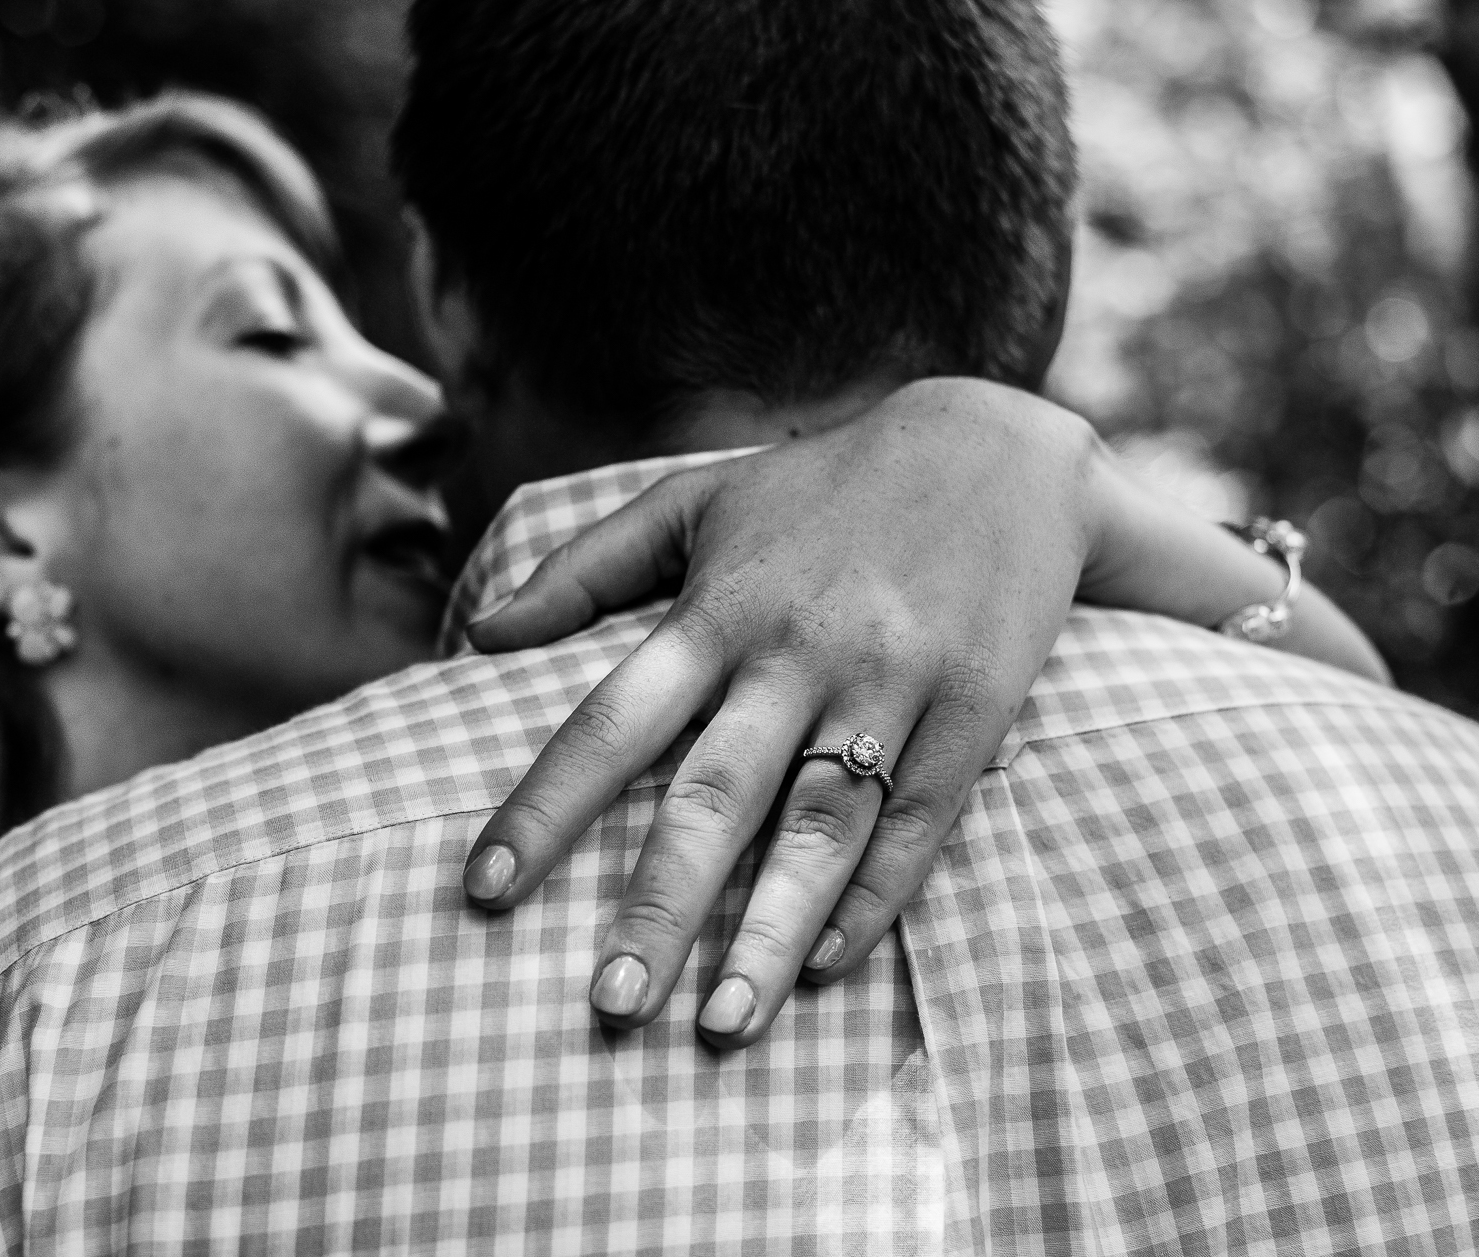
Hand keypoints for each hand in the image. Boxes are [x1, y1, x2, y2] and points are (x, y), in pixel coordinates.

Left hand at [461, 378, 1101, 1046]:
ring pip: (820, 827)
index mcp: (719, 610)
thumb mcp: (695, 500)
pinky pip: (917, 824)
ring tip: (724, 1029)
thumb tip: (479, 639)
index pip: (610, 721)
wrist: (999, 448)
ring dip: (770, 932)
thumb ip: (583, 568)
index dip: (543, 810)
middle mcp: (798, 655)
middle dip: (660, 907)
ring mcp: (890, 686)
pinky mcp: (973, 713)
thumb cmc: (820, 487)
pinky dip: (874, 900)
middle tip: (611, 1006)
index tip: (481, 891)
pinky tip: (824, 969)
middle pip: (715, 797)